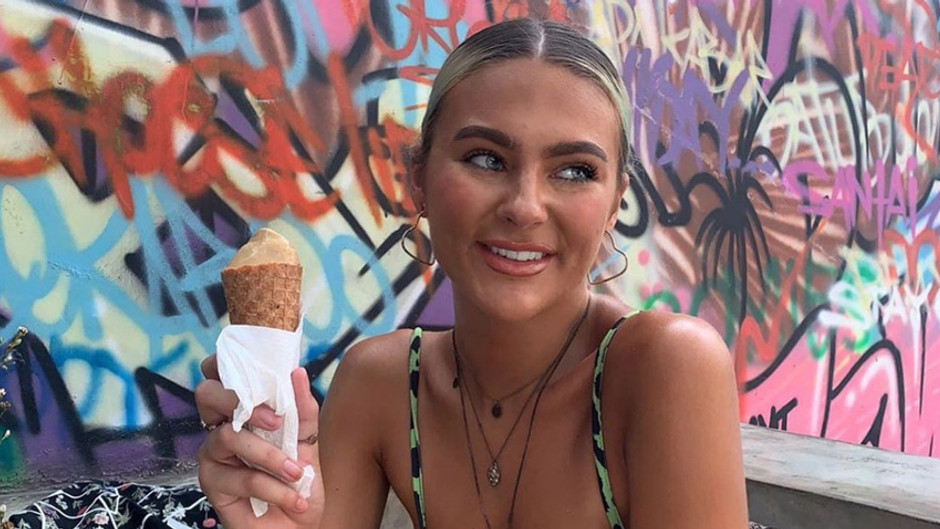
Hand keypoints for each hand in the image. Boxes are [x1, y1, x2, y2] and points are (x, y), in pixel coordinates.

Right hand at [196, 356, 323, 528]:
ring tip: (297, 474)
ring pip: (229, 436)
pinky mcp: (213, 486)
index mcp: (241, 412)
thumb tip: (296, 372)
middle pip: (206, 394)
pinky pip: (243, 477)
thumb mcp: (308, 441)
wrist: (300, 524)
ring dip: (271, 457)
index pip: (218, 376)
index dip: (221, 363)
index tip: (250, 366)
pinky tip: (294, 499)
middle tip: (276, 421)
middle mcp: (219, 428)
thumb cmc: (299, 481)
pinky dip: (275, 489)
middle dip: (243, 402)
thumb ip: (302, 409)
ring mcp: (212, 457)